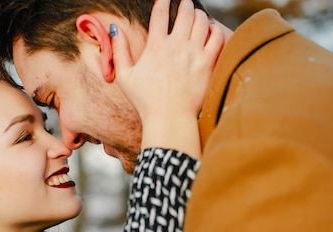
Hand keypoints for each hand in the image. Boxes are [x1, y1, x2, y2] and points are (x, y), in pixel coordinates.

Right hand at [111, 0, 223, 158]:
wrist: (169, 118)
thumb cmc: (145, 101)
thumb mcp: (125, 76)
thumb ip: (119, 50)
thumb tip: (115, 29)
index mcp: (155, 46)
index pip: (160, 13)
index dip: (163, 2)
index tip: (165, 0)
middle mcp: (176, 45)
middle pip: (185, 12)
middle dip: (185, 4)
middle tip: (184, 4)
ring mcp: (194, 53)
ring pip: (202, 21)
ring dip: (199, 14)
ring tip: (197, 15)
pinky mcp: (208, 63)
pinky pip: (217, 37)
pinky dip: (215, 29)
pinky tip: (211, 31)